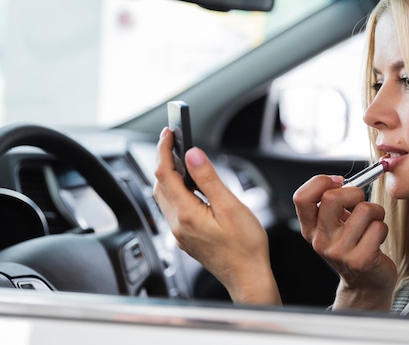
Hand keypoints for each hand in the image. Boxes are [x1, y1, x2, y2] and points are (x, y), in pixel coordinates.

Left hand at [153, 128, 279, 304]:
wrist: (247, 277)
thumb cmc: (245, 247)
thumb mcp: (231, 207)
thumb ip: (209, 179)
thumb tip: (193, 155)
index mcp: (186, 214)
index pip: (165, 173)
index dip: (165, 149)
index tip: (169, 132)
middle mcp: (177, 224)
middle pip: (160, 184)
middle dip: (164, 159)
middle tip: (175, 140)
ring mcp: (180, 233)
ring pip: (164, 197)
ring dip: (168, 176)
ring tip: (181, 160)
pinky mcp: (186, 238)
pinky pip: (172, 209)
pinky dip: (175, 192)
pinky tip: (190, 188)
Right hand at [292, 175, 397, 310]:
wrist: (366, 284)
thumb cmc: (353, 246)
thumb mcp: (334, 226)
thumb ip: (332, 204)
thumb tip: (342, 181)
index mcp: (310, 229)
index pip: (301, 197)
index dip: (321, 182)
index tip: (338, 182)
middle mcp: (321, 241)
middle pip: (331, 197)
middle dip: (354, 192)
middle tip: (359, 202)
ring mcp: (339, 252)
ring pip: (363, 210)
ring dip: (375, 211)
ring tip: (372, 222)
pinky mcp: (360, 260)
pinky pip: (378, 227)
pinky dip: (383, 228)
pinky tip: (377, 238)